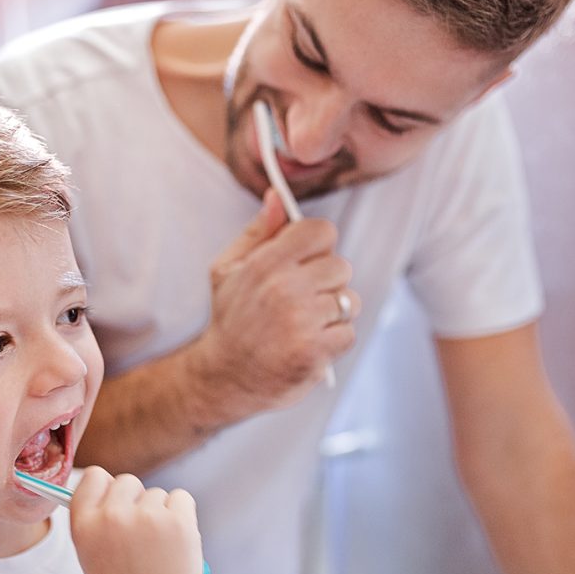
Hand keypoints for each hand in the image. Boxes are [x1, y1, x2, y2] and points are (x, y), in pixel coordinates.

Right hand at [70, 467, 201, 573]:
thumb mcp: (92, 551)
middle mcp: (112, 516)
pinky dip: (183, 515)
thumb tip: (107, 481)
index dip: (107, 486)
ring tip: (156, 550)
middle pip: (128, 481)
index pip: (94, 476)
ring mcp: (147, 518)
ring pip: (157, 494)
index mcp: (84, 523)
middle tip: (140, 535)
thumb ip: (97, 518)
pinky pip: (182, 498)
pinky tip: (175, 543)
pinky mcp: (178, 522)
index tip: (116, 501)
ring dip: (161, 514)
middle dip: (136, 501)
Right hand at [191, 190, 360, 417]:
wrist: (225, 377)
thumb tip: (277, 196)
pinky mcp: (314, 352)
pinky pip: (348, 333)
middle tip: (302, 300)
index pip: (321, 231)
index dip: (318, 246)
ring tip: (306, 324)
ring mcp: (300, 322)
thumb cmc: (231, 319)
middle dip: (327, 283)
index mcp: (265, 263)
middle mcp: (283, 289)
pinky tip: (310, 344)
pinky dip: (334, 341)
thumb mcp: (229, 269)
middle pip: (340, 266)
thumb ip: (259, 232)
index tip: (307, 261)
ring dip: (334, 314)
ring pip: (350, 301)